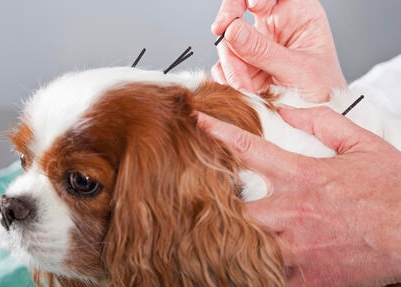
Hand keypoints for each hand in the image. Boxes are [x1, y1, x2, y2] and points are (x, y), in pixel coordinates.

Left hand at [198, 107, 400, 285]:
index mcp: (301, 176)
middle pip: (233, 204)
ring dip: (229, 237)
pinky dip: (253, 272)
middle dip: (213, 200)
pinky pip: (268, 277)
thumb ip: (322, 122)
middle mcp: (291, 210)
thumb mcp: (362, 144)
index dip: (218, 132)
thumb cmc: (392, 189)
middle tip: (197, 196)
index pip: (249, 148)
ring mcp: (296, 245)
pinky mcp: (307, 275)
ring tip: (211, 233)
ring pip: (244, 243)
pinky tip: (243, 268)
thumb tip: (287, 109)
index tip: (197, 121)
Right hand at [211, 0, 346, 101]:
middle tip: (220, 30)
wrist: (317, 121)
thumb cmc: (322, 92)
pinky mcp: (243, 66)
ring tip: (247, 89)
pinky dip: (227, 80)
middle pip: (239, 8)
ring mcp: (256, 46)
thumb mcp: (298, 70)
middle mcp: (274, 25)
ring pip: (228, 42)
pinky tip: (242, 92)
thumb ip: (263, 51)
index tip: (253, 6)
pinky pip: (223, 65)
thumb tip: (232, 30)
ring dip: (231, 65)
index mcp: (298, 13)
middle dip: (229, 20)